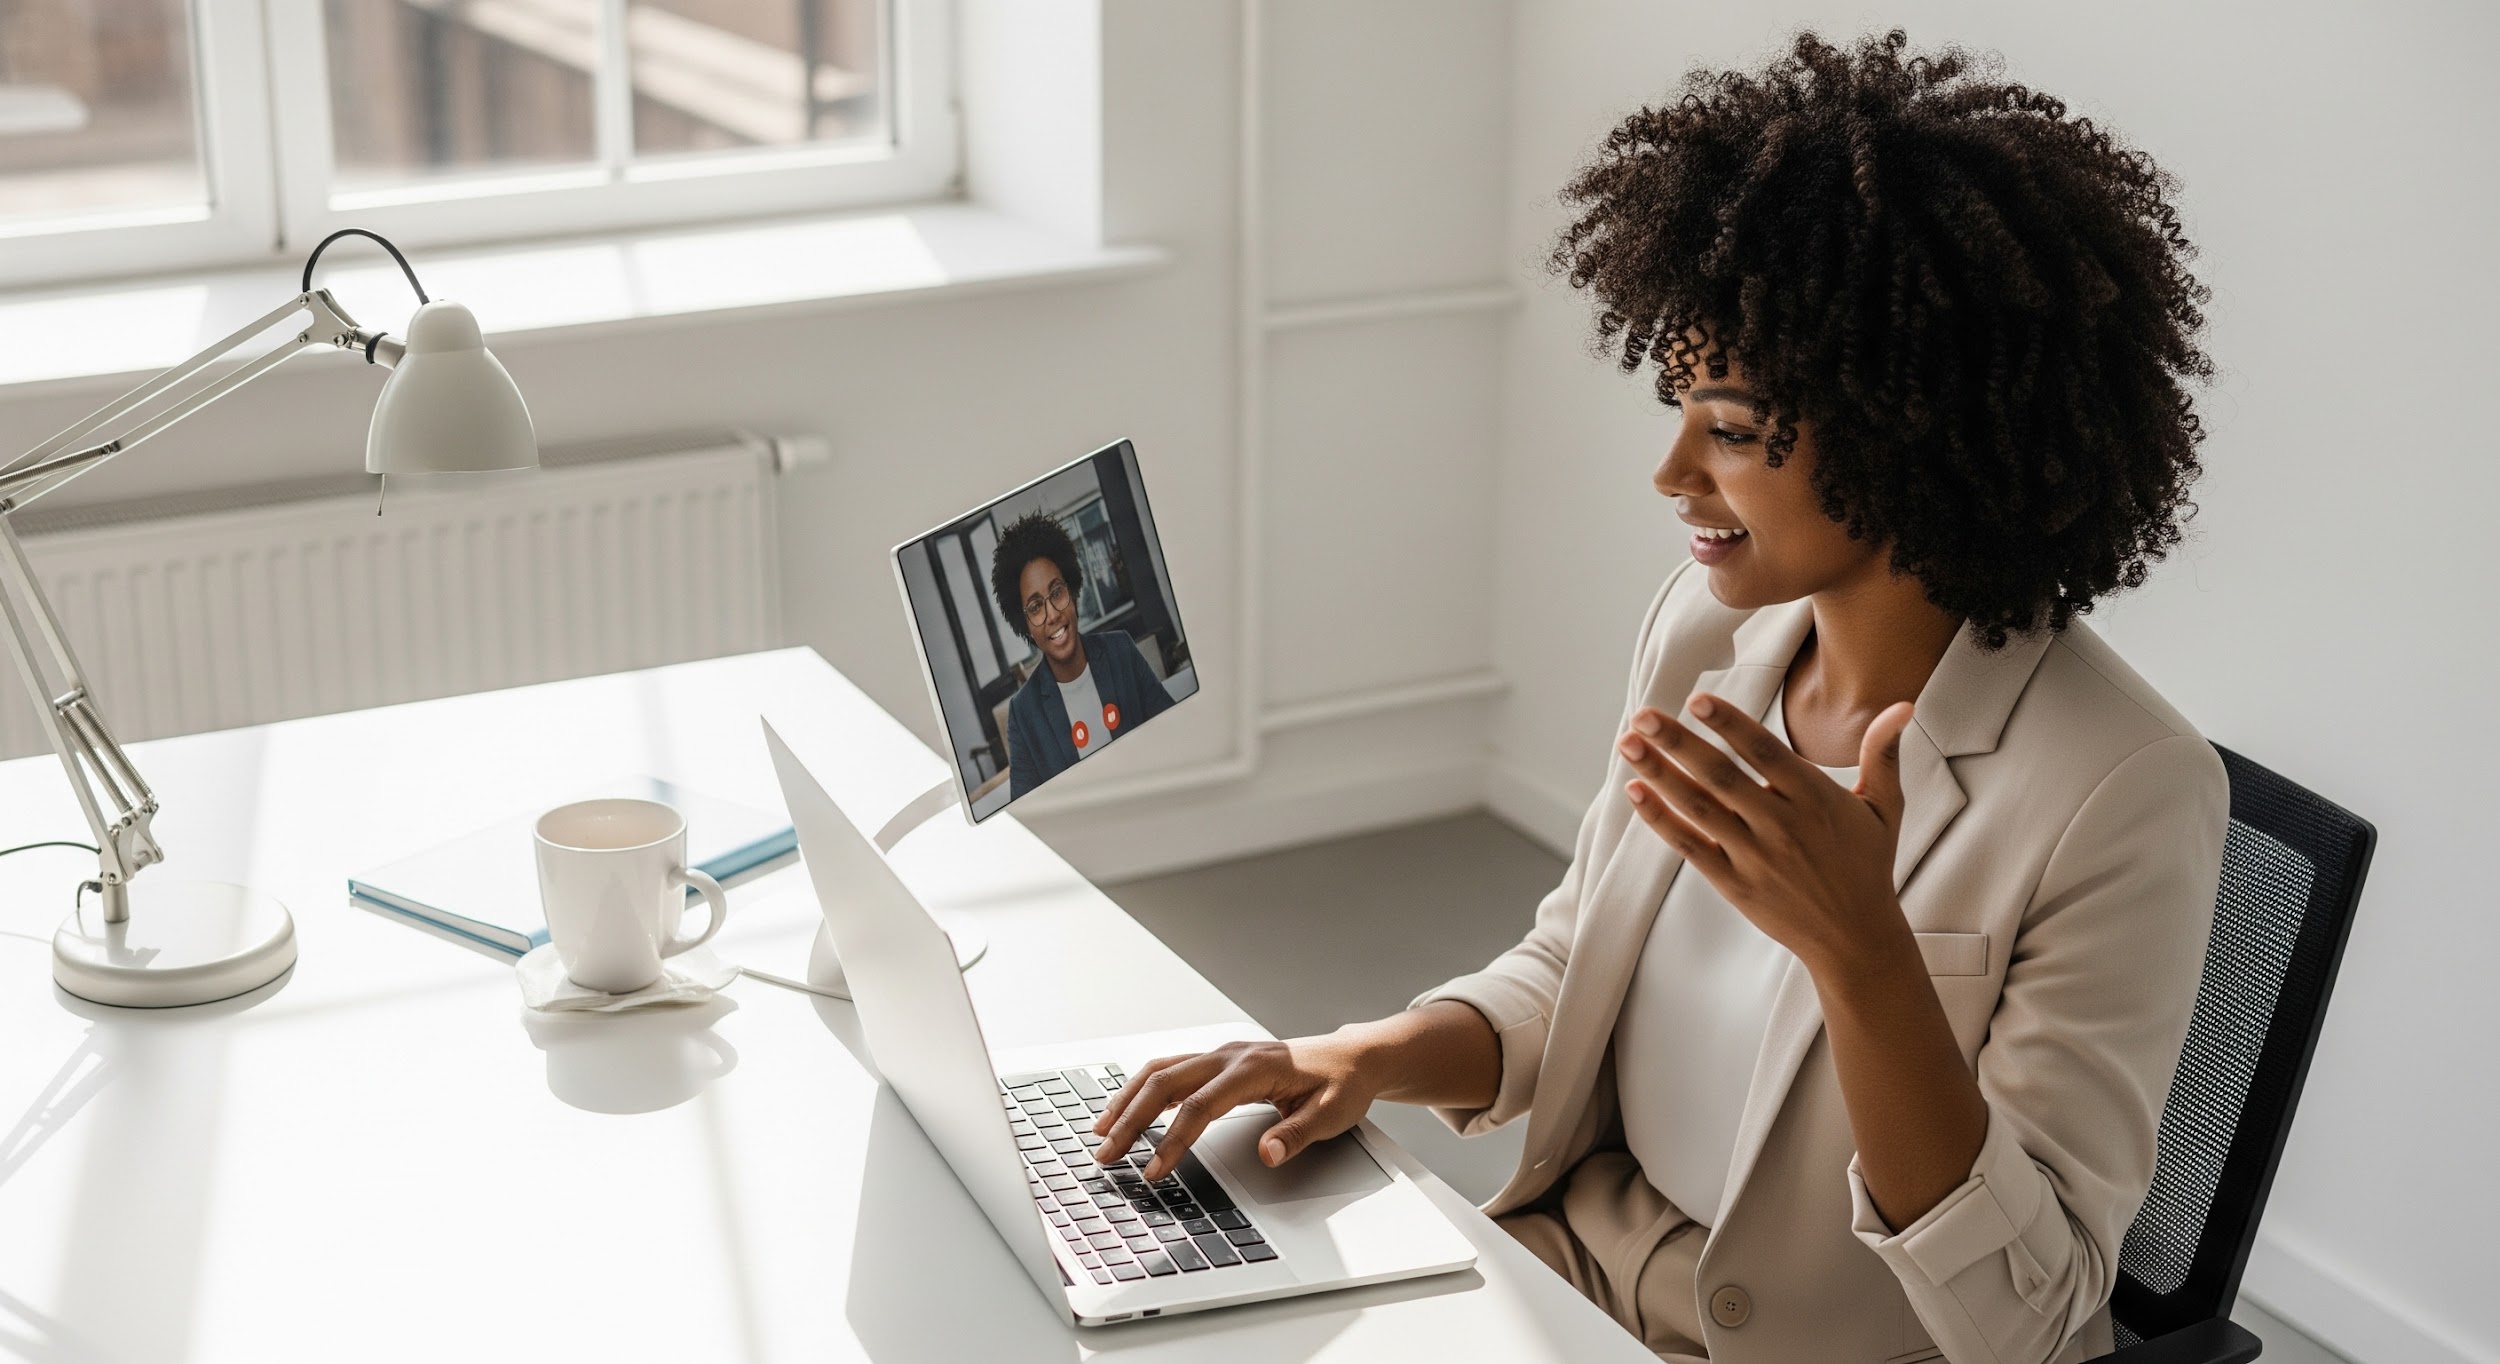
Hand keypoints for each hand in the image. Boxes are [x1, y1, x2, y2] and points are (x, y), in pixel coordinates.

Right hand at [1091, 1035, 1382, 1180]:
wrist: (1350, 1057)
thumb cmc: (1341, 1085)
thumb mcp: (1332, 1114)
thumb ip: (1297, 1134)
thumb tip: (1268, 1154)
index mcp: (1254, 1068)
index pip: (1200, 1105)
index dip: (1173, 1139)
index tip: (1153, 1170)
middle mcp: (1229, 1056)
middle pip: (1165, 1083)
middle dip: (1131, 1120)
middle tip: (1106, 1154)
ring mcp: (1219, 1055)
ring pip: (1160, 1071)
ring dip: (1127, 1100)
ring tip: (1100, 1132)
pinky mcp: (1216, 1061)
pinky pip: (1169, 1070)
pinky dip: (1140, 1089)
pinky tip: (1124, 1110)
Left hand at [1615, 692, 1916, 970]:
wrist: (1856, 938)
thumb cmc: (1869, 865)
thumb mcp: (1885, 807)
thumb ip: (1883, 753)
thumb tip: (1902, 705)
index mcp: (1815, 800)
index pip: (1765, 754)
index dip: (1730, 726)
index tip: (1697, 700)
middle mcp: (1781, 826)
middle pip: (1721, 777)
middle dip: (1678, 743)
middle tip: (1643, 714)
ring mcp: (1754, 857)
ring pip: (1699, 808)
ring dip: (1659, 774)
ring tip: (1627, 743)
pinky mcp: (1734, 884)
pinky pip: (1691, 847)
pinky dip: (1661, 821)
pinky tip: (1635, 792)